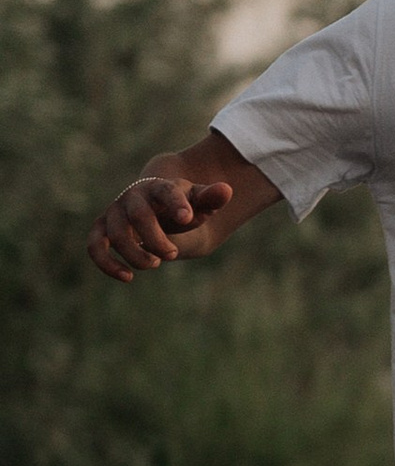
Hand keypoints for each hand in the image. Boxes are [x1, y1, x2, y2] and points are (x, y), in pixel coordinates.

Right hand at [88, 170, 233, 281]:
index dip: (177, 204)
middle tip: (173, 254)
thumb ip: (211, 198)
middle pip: (139, 216)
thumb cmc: (182, 205)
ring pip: (117, 234)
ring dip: (137, 255)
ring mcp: (115, 212)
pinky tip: (127, 277)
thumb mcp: (200, 202)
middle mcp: (132, 197)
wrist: (157, 206)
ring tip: (156, 263)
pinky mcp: (102, 229)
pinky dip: (107, 263)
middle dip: (157, 239)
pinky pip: (95, 246)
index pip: (167, 192)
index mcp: (159, 187)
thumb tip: (227, 190)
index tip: (187, 219)